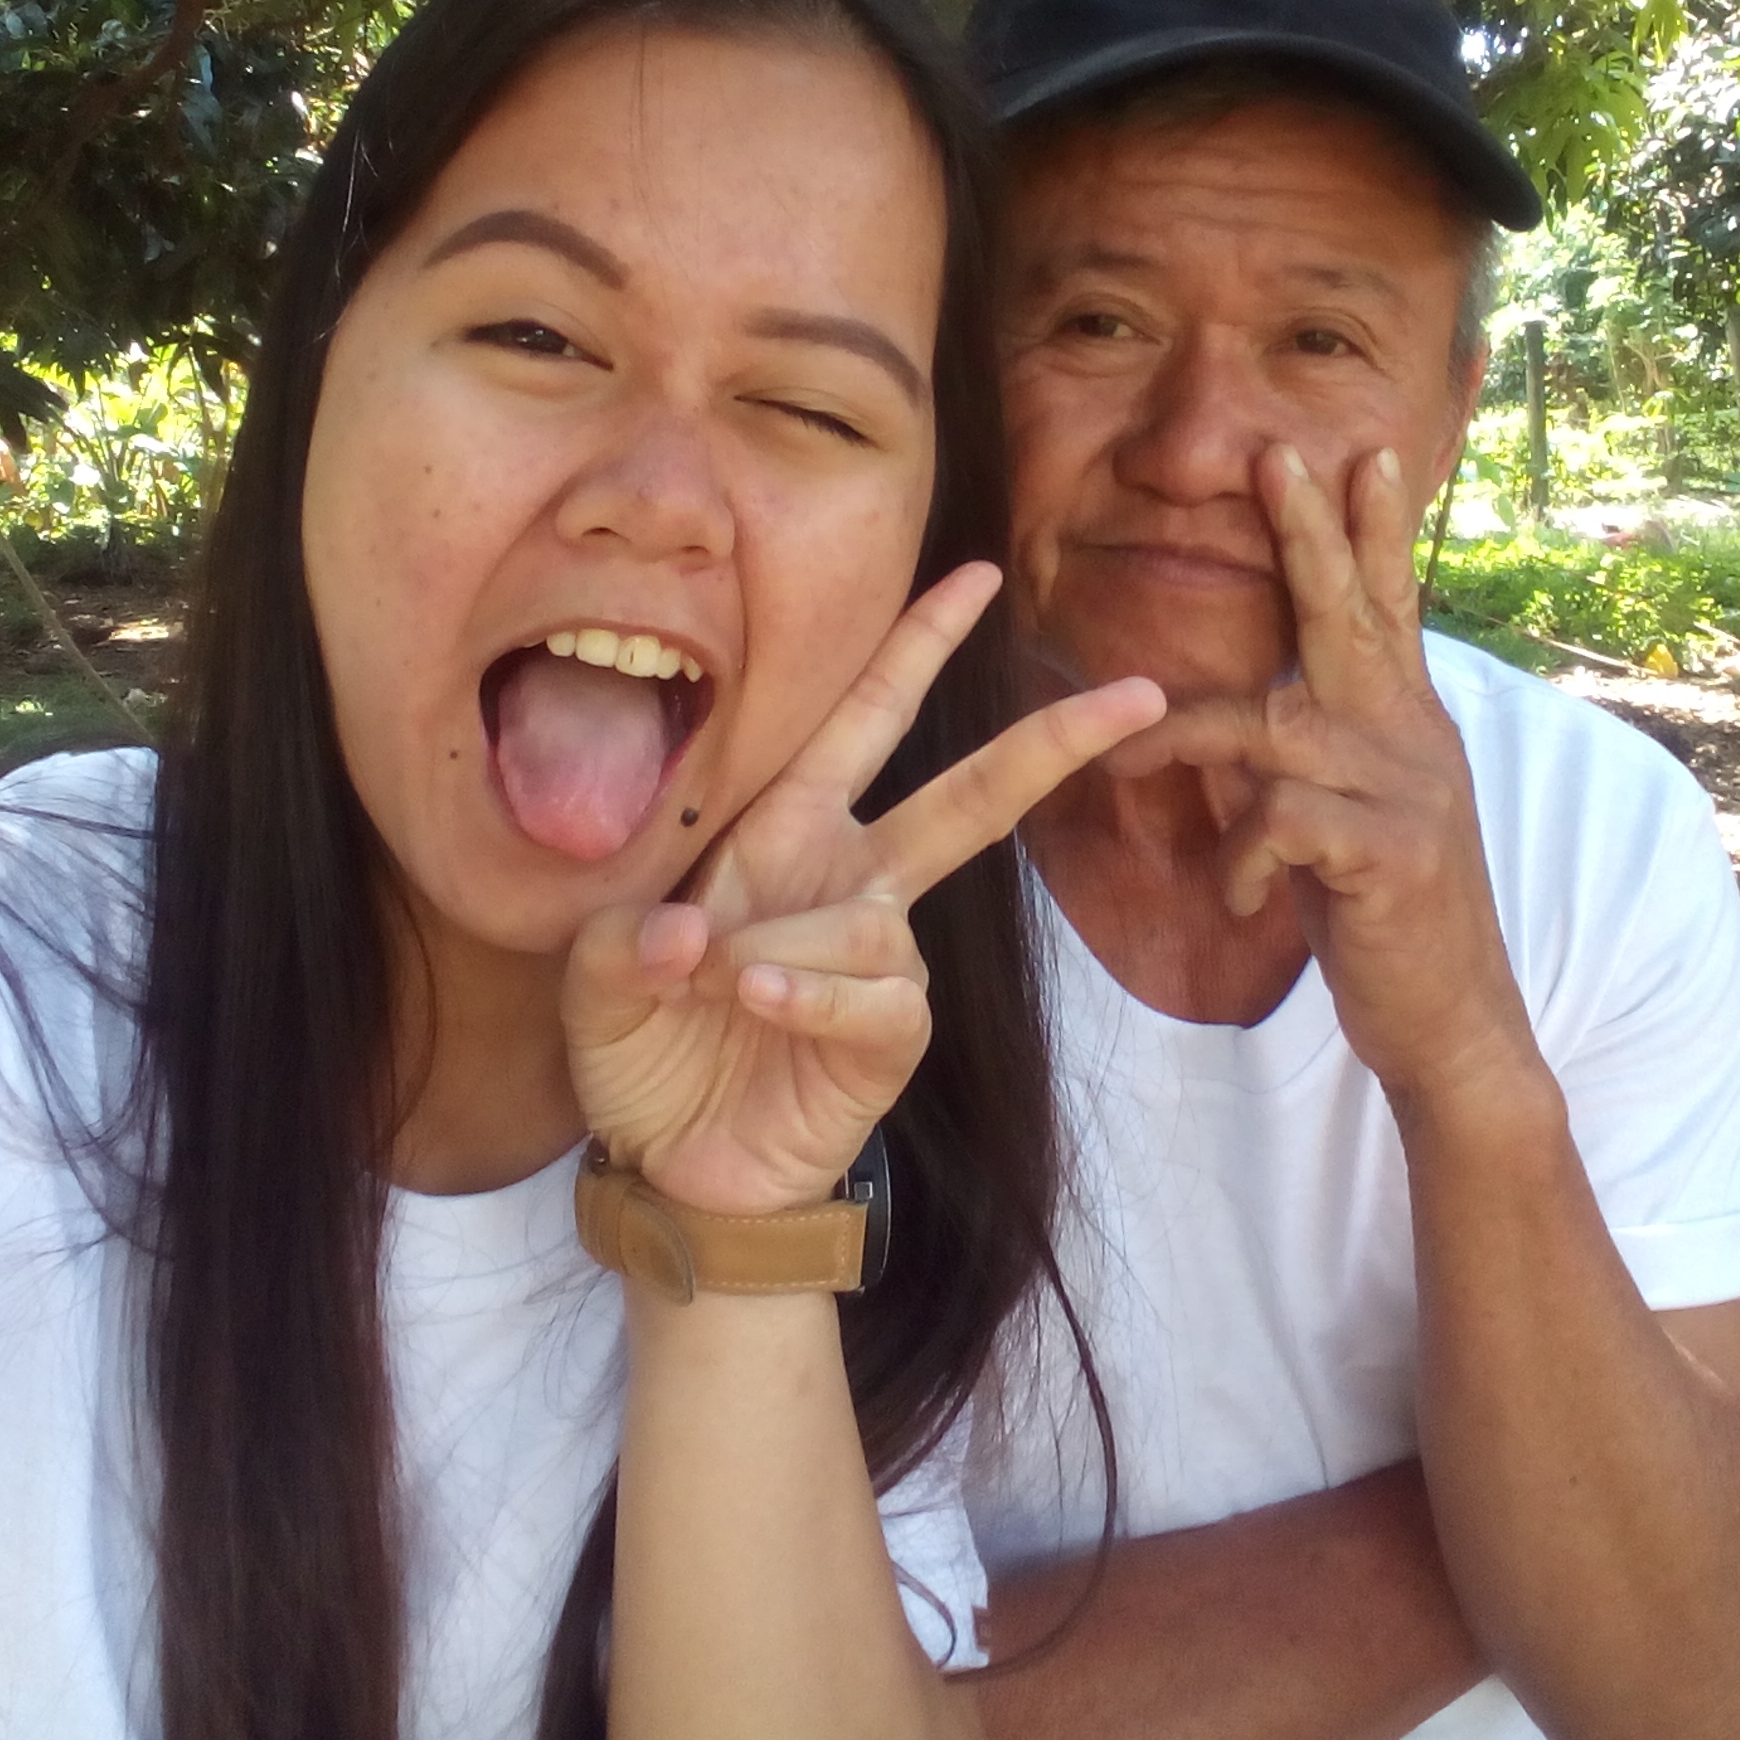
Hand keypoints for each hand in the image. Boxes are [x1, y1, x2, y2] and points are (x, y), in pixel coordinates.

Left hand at [565, 561, 1162, 1213]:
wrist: (671, 1166)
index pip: (863, 719)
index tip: (978, 573)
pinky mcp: (891, 1034)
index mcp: (787, 832)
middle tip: (1140, 692)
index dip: (917, 645)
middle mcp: (851, 880)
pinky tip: (760, 1001)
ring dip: (782, 947)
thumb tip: (697, 935)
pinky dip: (809, 994)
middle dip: (1051, 742)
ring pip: (872, 917)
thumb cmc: (646, 1048)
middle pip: (968, 796)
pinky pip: (874, 992)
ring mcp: (881, 958)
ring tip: (718, 989)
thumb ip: (625, 938)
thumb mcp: (599, 974)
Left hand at [1104, 445, 1538, 1108]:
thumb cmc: (1384, 912)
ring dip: (1184, 741)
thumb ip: (1321, 753)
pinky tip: (1236, 900)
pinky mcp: (1390, 854)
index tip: (1361, 452)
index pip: (1387, 606)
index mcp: (1403, 721)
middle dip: (1310, 535)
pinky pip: (1281, 822)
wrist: (1449, 1018)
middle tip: (1280, 456)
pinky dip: (1239, 860)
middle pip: (1350, 618)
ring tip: (1122, 766)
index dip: (1371, 531)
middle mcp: (1413, 737)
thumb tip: (1248, 708)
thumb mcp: (1357, 815)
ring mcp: (1408, 792)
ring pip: (1274, 728)